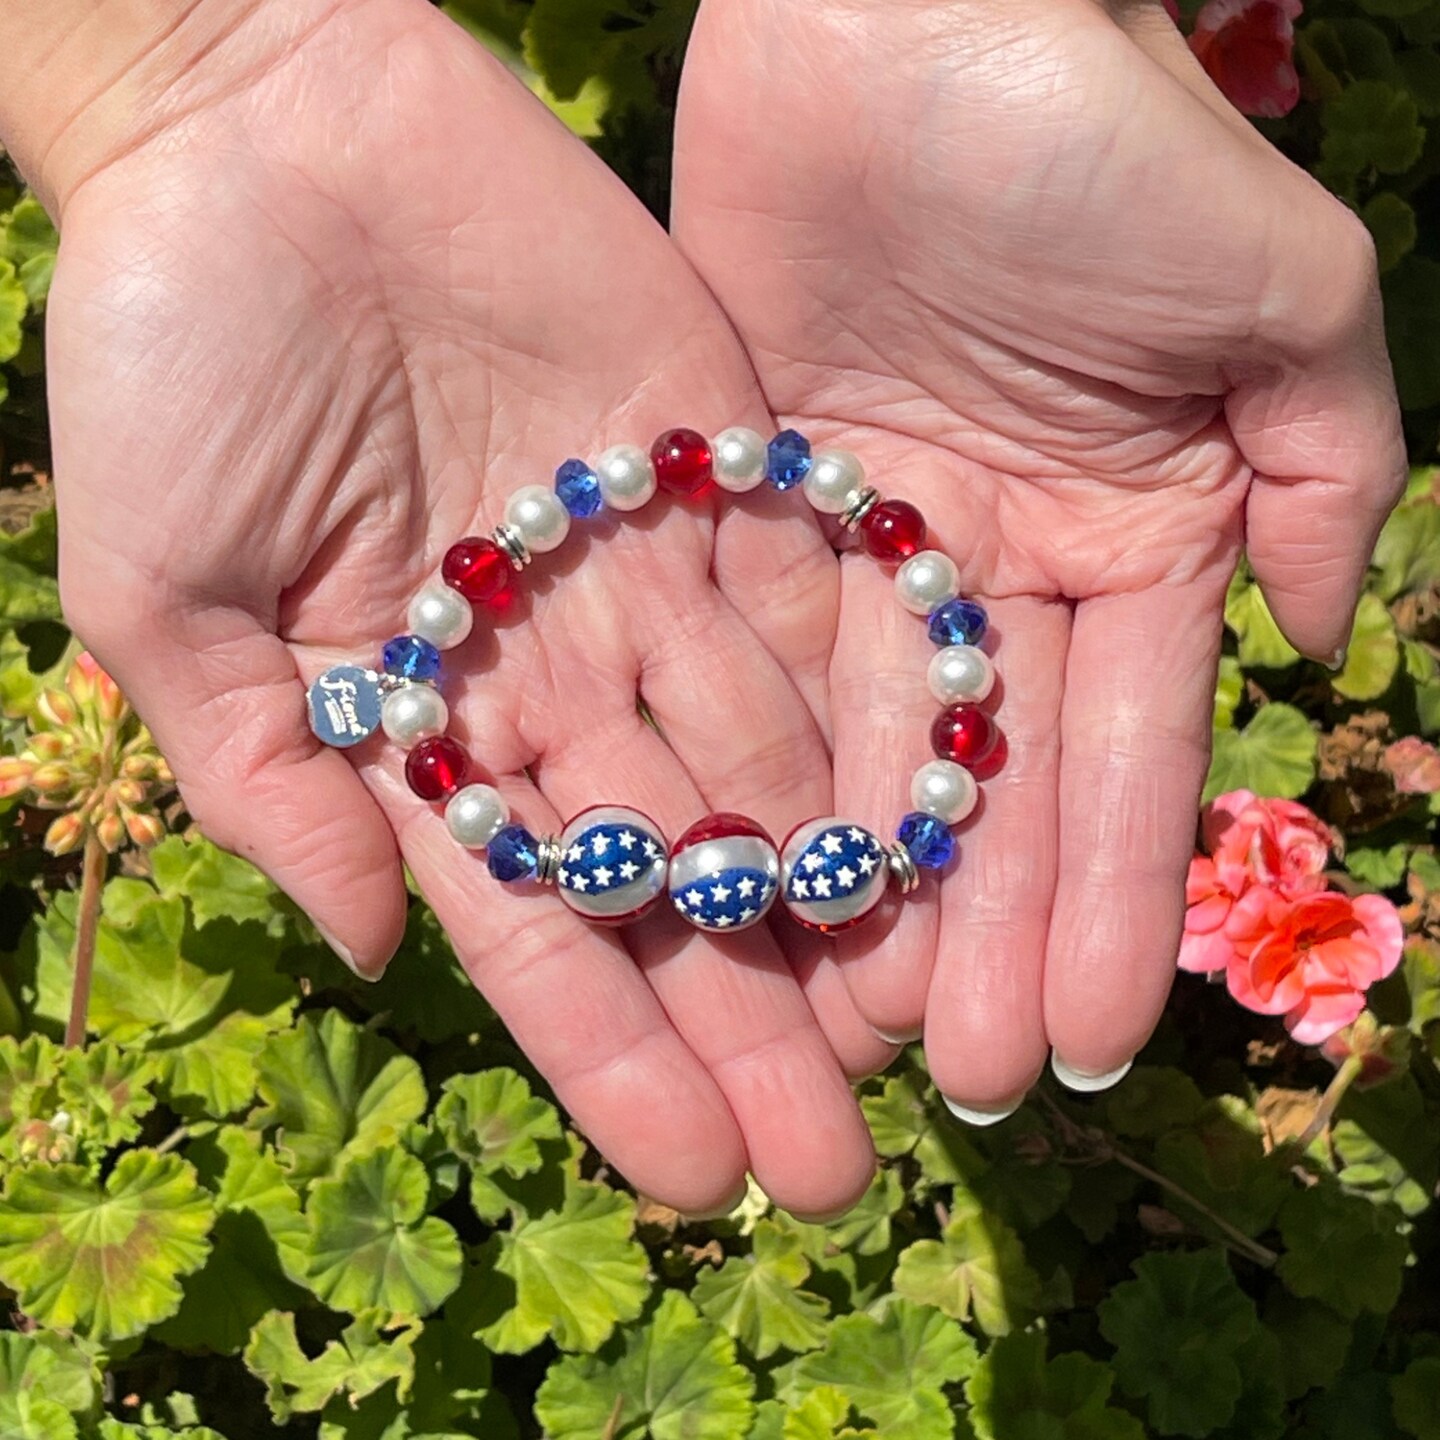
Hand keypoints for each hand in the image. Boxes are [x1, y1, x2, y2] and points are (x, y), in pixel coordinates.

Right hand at [26, 0, 879, 1214]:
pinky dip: (865, 711)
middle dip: (747, 1020)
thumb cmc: (168, 354)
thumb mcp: (163, 591)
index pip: (536, 921)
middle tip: (840, 1161)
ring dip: (832, 894)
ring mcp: (642, 567)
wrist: (263, 127)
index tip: (699, 1180)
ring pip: (760, 764)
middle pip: (671, 873)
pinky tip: (935, 823)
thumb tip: (369, 957)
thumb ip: (262, 776)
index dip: (614, 1056)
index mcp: (423, 718)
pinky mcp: (718, 457)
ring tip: (909, 1022)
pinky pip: (807, 601)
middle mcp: (551, 664)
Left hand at [674, 0, 1405, 1111]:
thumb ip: (1329, 476)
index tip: (1081, 1040)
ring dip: (865, 889)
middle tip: (949, 1082)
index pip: (1118, 755)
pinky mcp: (755, 495)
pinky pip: (761, 655)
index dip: (1102, 900)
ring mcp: (873, 537)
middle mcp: (999, 559)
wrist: (914, 2)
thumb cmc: (1108, 130)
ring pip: (870, 747)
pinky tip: (750, 884)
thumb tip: (1323, 649)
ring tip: (849, 1031)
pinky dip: (763, 770)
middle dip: (976, 933)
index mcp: (1129, 534)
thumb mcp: (1281, 298)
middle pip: (987, 784)